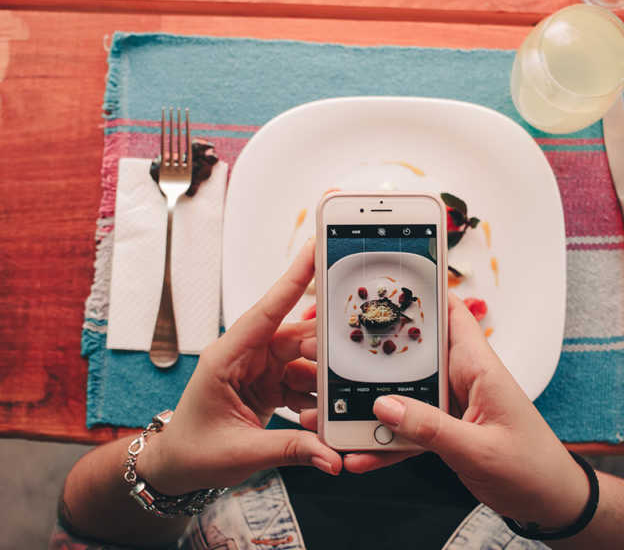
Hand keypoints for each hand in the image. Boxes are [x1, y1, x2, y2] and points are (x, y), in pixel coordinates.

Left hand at [137, 239, 341, 494]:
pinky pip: (302, 381)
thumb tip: (332, 456)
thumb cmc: (193, 452)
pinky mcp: (269, 384)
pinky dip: (316, 398)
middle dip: (324, 349)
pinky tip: (321, 416)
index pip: (265, 312)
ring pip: (304, 360)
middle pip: (295, 337)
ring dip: (321, 381)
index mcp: (226, 357)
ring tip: (333, 404)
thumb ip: (291, 449)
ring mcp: (259, 369)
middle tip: (350, 361)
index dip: (292, 280)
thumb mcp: (242, 453)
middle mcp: (245, 356)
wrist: (178, 468)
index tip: (315, 251)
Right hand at [343, 294, 588, 527]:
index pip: (451, 314)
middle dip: (377, 352)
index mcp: (479, 368)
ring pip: (405, 392)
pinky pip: (409, 427)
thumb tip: (385, 406)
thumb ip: (432, 429)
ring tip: (338, 414)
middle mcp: (463, 379)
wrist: (549, 503)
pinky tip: (363, 454)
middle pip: (414, 353)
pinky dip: (387, 440)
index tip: (384, 282)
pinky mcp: (445, 429)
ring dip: (374, 404)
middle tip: (337, 351)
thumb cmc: (532, 469)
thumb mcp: (479, 450)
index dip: (423, 292)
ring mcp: (452, 404)